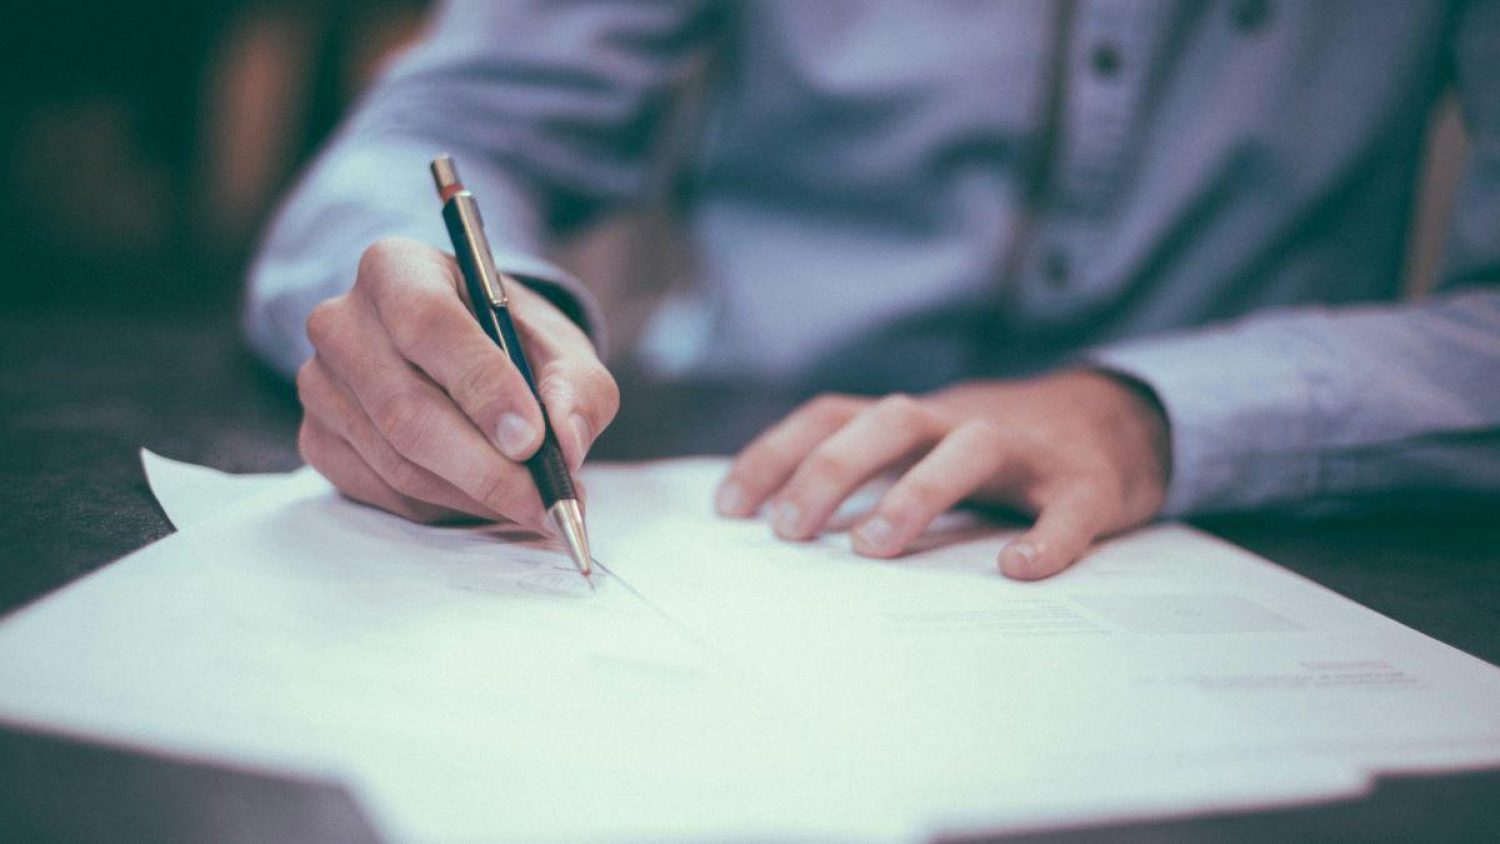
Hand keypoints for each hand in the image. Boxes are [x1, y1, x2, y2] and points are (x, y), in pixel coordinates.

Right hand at [295, 236, 617, 527]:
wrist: (462, 356)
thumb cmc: (510, 342)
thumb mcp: (560, 347)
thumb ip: (576, 387)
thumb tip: (566, 442)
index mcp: (397, 268)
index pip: (427, 323)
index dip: (481, 386)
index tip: (531, 439)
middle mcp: (342, 321)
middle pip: (406, 408)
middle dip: (486, 467)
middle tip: (545, 500)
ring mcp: (320, 384)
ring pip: (397, 461)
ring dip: (473, 495)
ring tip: (531, 504)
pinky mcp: (318, 438)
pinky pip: (382, 491)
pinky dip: (443, 507)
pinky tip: (483, 498)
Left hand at [714, 371, 1170, 578]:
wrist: (1117, 422)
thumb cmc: (996, 454)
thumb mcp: (923, 449)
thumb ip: (866, 473)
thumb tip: (778, 526)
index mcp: (915, 419)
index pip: (832, 415)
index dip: (777, 454)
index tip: (729, 508)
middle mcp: (962, 421)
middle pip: (890, 420)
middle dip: (832, 469)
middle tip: (789, 531)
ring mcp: (1027, 450)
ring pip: (970, 448)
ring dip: (917, 491)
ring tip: (873, 548)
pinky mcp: (1087, 484)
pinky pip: (1068, 508)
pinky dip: (1046, 537)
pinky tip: (1018, 569)